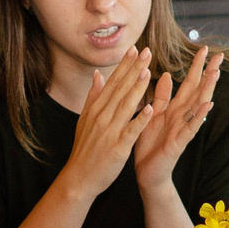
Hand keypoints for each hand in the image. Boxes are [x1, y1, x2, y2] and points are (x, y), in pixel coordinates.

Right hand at [58, 49, 157, 203]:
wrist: (79, 178)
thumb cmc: (84, 149)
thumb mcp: (84, 120)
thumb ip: (93, 97)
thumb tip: (98, 75)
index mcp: (96, 109)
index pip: (113, 82)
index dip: (124, 65)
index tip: (135, 49)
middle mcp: (102, 117)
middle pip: (120, 89)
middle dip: (134, 69)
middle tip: (147, 51)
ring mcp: (109, 131)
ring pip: (125, 106)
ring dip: (137, 88)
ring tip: (148, 71)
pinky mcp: (117, 147)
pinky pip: (131, 130)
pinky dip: (140, 118)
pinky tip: (150, 107)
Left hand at [131, 49, 221, 190]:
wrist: (147, 173)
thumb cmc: (150, 144)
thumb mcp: (153, 115)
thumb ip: (161, 96)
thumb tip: (167, 74)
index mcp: (174, 108)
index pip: (189, 83)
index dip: (196, 67)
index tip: (204, 49)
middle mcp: (182, 116)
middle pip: (198, 91)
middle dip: (208, 73)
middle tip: (219, 56)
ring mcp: (183, 128)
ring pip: (198, 106)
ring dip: (207, 90)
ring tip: (216, 73)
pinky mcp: (179, 142)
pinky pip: (191, 127)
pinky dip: (199, 116)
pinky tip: (207, 105)